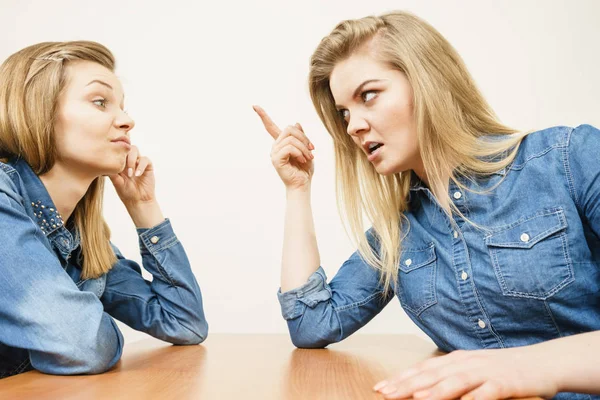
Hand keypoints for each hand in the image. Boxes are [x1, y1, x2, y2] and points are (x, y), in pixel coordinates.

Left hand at [109, 145, 154, 205]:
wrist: (139, 200)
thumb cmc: (126, 192)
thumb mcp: (116, 183)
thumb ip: (112, 173)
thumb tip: (105, 163)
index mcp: (120, 162)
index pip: (116, 150)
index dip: (114, 152)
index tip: (113, 163)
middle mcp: (128, 160)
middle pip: (125, 146)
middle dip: (123, 156)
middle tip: (123, 169)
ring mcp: (138, 162)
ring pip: (134, 149)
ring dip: (131, 160)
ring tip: (130, 174)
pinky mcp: (148, 166)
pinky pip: (145, 159)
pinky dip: (141, 166)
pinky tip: (137, 175)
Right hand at [253, 105, 314, 190]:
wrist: (303, 184)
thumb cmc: (304, 169)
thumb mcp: (306, 149)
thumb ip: (301, 136)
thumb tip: (296, 123)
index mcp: (281, 143)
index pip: (270, 126)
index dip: (263, 115)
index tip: (254, 105)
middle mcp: (275, 146)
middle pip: (289, 128)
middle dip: (303, 137)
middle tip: (312, 149)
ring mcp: (274, 152)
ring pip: (291, 138)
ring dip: (304, 147)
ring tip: (309, 157)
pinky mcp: (276, 159)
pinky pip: (290, 147)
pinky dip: (300, 152)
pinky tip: (302, 160)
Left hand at [374, 346, 558, 399]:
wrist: (541, 363)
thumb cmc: (501, 370)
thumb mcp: (471, 371)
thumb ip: (448, 379)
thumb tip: (420, 390)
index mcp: (455, 360)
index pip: (422, 369)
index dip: (400, 378)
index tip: (379, 388)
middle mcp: (466, 363)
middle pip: (432, 374)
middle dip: (407, 385)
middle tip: (386, 394)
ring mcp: (485, 371)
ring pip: (455, 381)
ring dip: (434, 391)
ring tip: (415, 399)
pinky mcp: (505, 382)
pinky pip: (487, 392)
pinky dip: (473, 398)